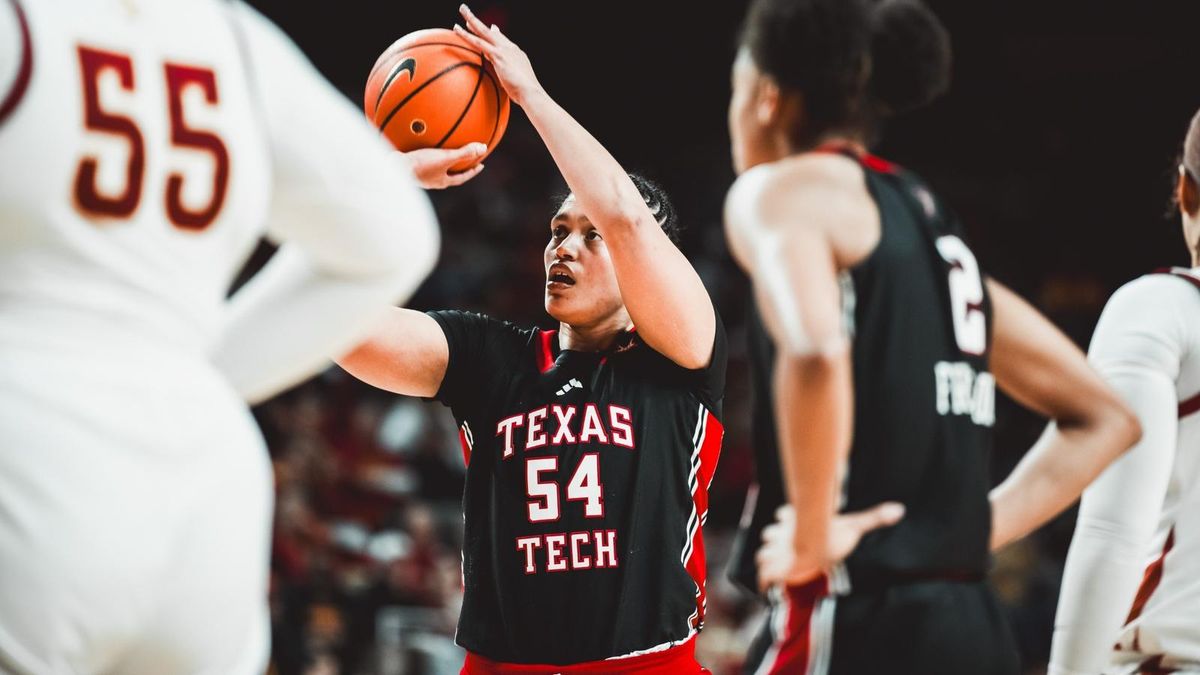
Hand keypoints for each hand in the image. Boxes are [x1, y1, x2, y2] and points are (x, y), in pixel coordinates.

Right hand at [402, 144, 485, 188]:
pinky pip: (421, 158)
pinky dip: (425, 151)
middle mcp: (431, 181)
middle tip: (465, 157)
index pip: (462, 178)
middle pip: (449, 173)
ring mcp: (420, 176)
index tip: (480, 165)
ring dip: (440, 158)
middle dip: (457, 165)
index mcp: (442, 181)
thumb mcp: (445, 157)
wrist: (393, 168)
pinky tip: (423, 140)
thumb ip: (464, 153)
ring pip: (434, 167)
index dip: (472, 171)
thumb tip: (483, 148)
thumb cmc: (420, 165)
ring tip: (444, 148)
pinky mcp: (408, 167)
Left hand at [454, 4, 543, 105]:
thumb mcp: (519, 83)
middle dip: (479, 21)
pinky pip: (478, 42)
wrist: (531, 92)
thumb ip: (510, 78)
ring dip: (472, 20)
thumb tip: (506, 82)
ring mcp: (503, 50)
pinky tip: (457, 30)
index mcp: (516, 53)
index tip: (490, 28)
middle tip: (467, 11)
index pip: (503, 40)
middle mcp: (510, 48)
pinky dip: (467, 35)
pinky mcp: (497, 55)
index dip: (495, 33)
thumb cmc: (525, 94)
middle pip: (491, 31)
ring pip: (483, 32)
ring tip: (462, 10)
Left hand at [756, 502, 904, 590]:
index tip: (796, 525)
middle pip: (769, 533)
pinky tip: (774, 589)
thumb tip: (899, 509)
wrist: (813, 554)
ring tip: (781, 570)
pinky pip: (762, 576)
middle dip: (775, 541)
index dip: (787, 520)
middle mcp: (779, 533)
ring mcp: (772, 551)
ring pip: (762, 554)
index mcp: (793, 520)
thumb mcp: (853, 525)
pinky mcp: (769, 569)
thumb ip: (873, 518)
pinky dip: (766, 583)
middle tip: (788, 552)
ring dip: (769, 560)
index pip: (783, 515)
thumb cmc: (831, 539)